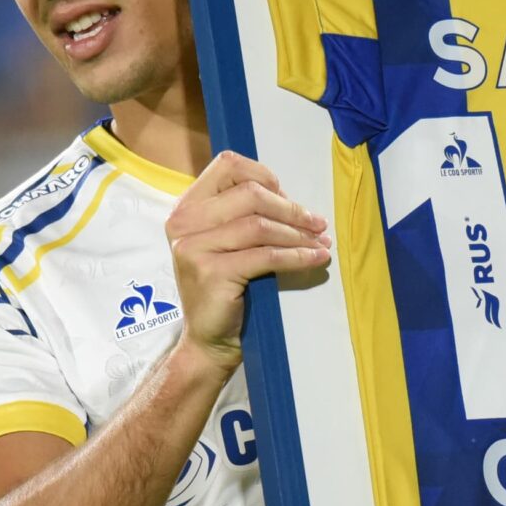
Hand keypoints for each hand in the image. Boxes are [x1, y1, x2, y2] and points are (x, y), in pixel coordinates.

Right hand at [164, 151, 331, 376]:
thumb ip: (244, 214)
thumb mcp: (227, 242)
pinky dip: (297, 256)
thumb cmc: (225, 288)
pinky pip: (266, 256)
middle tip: (317, 224)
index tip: (289, 198)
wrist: (209, 339)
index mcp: (187, 207)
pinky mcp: (211, 272)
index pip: (228, 166)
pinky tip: (315, 259)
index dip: (265, 176)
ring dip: (298, 234)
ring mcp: (193, 247)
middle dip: (291, 208)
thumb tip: (291, 199)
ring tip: (321, 243)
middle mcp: (184, 223)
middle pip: (250, 193)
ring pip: (260, 225)